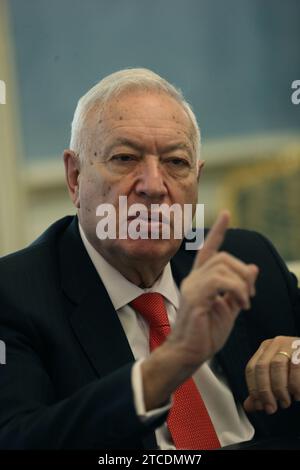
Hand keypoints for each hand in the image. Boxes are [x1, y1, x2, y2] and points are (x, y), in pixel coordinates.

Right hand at [142, 210, 258, 409]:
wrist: (190, 353)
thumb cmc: (206, 333)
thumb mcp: (230, 307)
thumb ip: (239, 288)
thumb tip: (253, 268)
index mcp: (200, 280)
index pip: (208, 249)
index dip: (218, 231)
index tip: (226, 214)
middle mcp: (194, 278)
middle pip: (222, 256)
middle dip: (243, 271)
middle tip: (250, 295)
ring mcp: (192, 286)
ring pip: (222, 265)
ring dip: (242, 283)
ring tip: (246, 302)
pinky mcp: (194, 297)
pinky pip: (220, 281)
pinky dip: (237, 290)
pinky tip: (241, 305)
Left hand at [244, 336, 299, 413]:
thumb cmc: (297, 370)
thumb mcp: (280, 378)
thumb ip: (264, 390)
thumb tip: (249, 406)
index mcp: (266, 349)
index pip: (251, 368)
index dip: (253, 389)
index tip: (259, 406)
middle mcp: (276, 343)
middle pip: (262, 366)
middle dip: (264, 391)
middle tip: (271, 408)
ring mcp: (290, 344)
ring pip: (277, 365)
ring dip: (279, 388)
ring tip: (285, 402)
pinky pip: (296, 367)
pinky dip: (295, 385)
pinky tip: (297, 396)